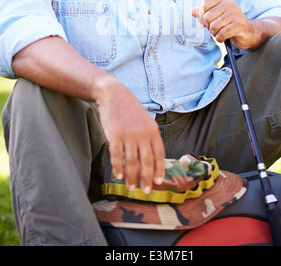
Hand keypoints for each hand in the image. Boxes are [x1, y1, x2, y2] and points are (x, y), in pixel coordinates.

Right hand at [94, 77, 164, 193]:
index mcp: (153, 131)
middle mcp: (143, 134)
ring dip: (132, 177)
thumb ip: (149, 138)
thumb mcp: (145, 122)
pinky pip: (117, 156)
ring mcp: (129, 135)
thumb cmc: (130, 111)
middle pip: (147, 161)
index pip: (159, 154)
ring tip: (131, 188)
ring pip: (132, 161)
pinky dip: (118, 167)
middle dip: (147, 179)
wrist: (115, 95)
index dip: (159, 170)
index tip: (159, 182)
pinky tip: (119, 176)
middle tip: (146, 191)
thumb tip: (151, 161)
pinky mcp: (115, 135)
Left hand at [191, 0, 255, 49]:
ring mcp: (235, 13)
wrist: (248, 33)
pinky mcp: (239, 24)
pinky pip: (221, 34)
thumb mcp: (216, 17)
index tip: (208, 22)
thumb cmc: (229, 24)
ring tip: (222, 33)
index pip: (204, 5)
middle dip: (209, 27)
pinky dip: (220, 38)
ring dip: (215, 34)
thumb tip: (191, 11)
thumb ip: (203, 13)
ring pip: (213, 26)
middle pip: (207, 17)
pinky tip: (225, 38)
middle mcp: (230, 3)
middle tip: (217, 29)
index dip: (202, 16)